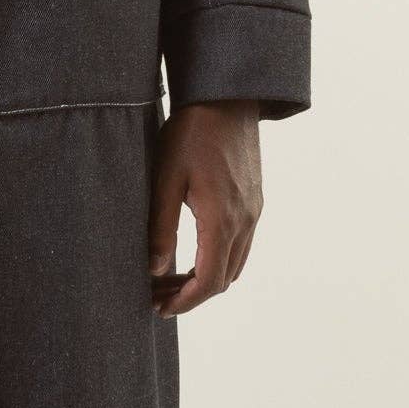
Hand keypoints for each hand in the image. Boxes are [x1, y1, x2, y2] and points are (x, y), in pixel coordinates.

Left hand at [148, 100, 261, 316]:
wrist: (227, 100)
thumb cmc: (190, 134)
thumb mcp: (165, 179)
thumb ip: (160, 227)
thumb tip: (154, 270)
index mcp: (222, 219)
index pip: (209, 281)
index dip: (185, 302)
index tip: (160, 307)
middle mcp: (245, 221)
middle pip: (223, 279)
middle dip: (191, 294)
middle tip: (157, 295)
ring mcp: (254, 212)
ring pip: (234, 264)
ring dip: (205, 279)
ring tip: (170, 278)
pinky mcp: (254, 202)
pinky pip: (240, 245)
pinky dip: (218, 260)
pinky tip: (191, 254)